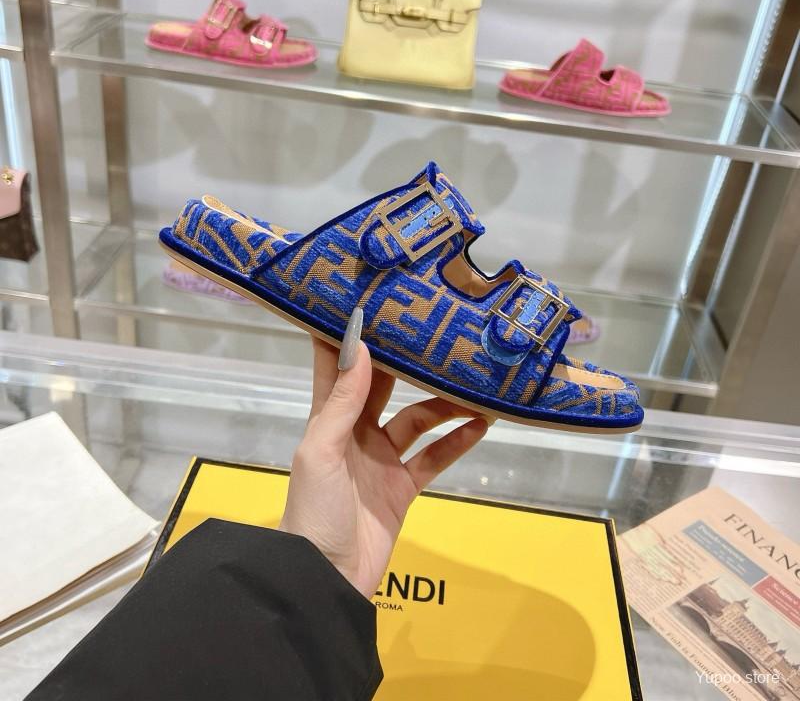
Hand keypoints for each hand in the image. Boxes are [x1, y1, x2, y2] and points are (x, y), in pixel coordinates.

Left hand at [279, 310, 489, 596]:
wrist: (327, 578)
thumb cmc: (315, 509)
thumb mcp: (324, 451)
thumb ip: (344, 404)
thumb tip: (363, 350)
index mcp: (329, 420)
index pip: (337, 369)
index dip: (348, 338)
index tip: (367, 303)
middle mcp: (357, 432)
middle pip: (385, 387)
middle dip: (407, 363)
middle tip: (436, 334)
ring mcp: (383, 459)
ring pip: (419, 420)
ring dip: (444, 403)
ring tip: (473, 383)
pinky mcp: (404, 486)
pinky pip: (434, 458)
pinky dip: (456, 442)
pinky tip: (481, 423)